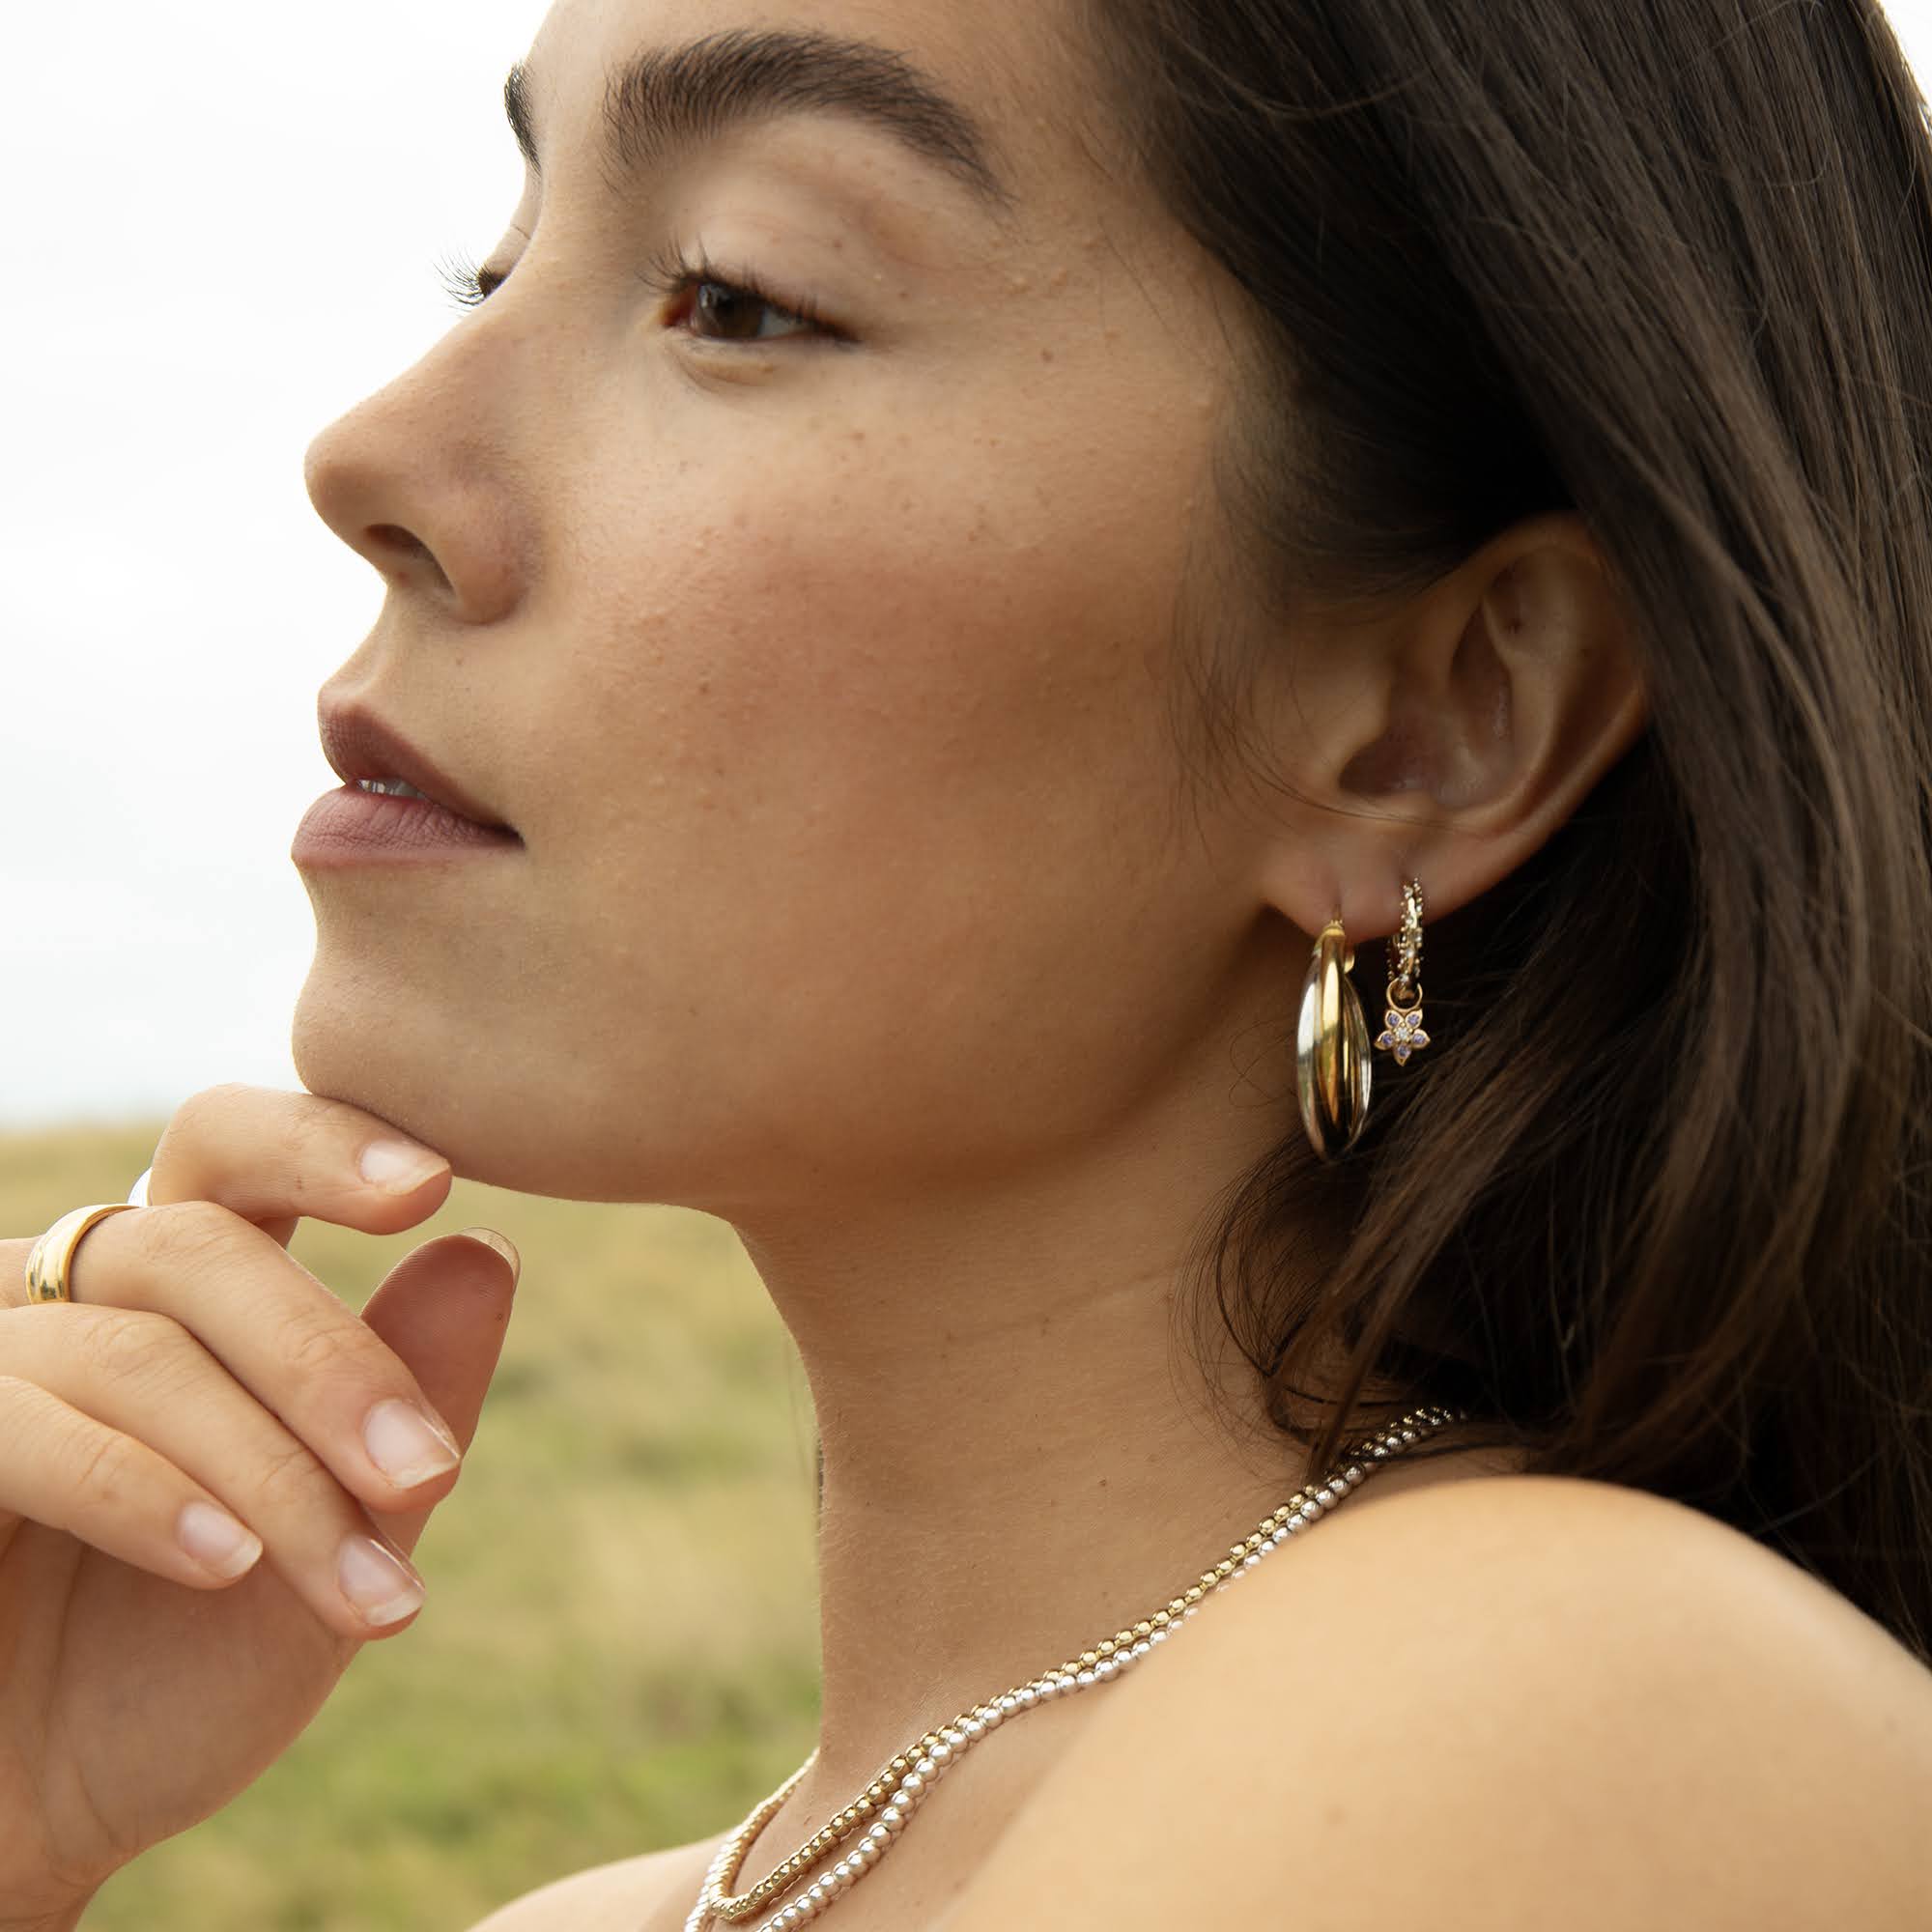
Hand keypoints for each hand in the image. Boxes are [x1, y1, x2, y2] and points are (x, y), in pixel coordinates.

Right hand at [0, 1085, 518, 1923]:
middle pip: (204, 1246)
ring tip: (360, 1585)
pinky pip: (27, 1425)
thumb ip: (409, 1397)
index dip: (321, 1142)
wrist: (33, 1824)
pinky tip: (228, 1562)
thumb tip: (489, 1245)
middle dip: (332, 1364)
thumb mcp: (340, 1536)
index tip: (432, 1183)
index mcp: (177, 1288)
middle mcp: (68, 1297)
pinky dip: (145, 1493)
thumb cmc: (180, 1668)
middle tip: (430, 1475)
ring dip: (269, 1471)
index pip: (235, 1152)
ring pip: (138, 1352)